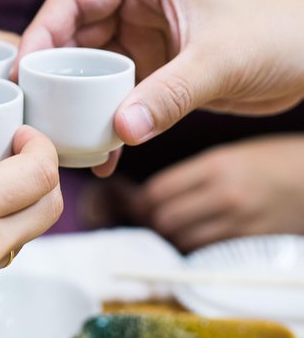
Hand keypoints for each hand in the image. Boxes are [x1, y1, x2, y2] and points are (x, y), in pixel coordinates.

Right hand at [19, 0, 303, 147]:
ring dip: (77, 104)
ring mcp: (143, 40)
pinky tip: (105, 153)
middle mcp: (136, 6)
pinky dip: (107, 121)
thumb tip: (121, 132)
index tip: (24, 72)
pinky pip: (116, 95)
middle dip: (53, 75)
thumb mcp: (220, 61)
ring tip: (62, 137)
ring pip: (90, 70)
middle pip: (73, 37)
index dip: (41, 33)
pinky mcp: (153, 70)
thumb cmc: (278, 35)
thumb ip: (169, 95)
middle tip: (34, 110)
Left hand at [135, 134, 303, 250]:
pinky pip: (208, 251)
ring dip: (172, 236)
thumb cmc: (270, 162)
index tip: (137, 201)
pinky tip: (196, 236)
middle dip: (152, 219)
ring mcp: (241, 221)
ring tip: (174, 226)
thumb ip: (191, 174)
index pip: (158, 190)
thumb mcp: (228, 156)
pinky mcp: (253, 242)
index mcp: (216, 165)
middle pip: (165, 219)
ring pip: (183, 240)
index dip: (141, 199)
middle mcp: (227, 194)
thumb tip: (148, 194)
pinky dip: (195, 247)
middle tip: (151, 216)